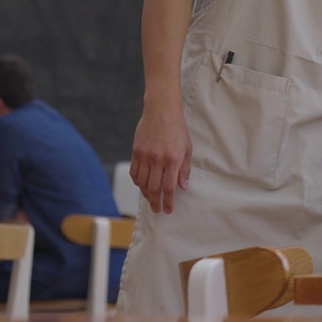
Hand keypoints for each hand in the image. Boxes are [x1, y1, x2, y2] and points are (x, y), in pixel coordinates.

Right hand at [130, 96, 191, 214]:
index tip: (168, 210)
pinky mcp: (136, 152)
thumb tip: (183, 187)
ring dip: (146, 194)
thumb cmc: (177, 128)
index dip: (168, 201)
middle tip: (157, 210)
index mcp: (173, 159)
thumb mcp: (187, 148)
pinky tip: (142, 185)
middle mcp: (158, 160)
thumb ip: (184, 169)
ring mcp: (145, 156)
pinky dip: (137, 182)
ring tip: (150, 199)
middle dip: (156, 202)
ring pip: (143, 183)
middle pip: (154, 188)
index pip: (169, 187)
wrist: (161, 110)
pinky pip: (134, 172)